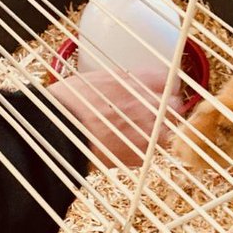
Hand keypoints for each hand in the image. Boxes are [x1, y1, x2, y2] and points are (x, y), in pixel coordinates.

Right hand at [48, 68, 181, 167]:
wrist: (57, 132)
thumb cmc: (68, 102)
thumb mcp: (97, 78)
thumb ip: (123, 81)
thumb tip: (132, 84)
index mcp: (137, 81)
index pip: (170, 80)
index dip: (165, 87)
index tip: (160, 91)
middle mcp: (148, 104)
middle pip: (174, 104)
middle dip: (165, 108)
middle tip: (149, 112)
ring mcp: (147, 130)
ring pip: (168, 129)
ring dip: (158, 130)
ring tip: (139, 132)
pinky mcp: (140, 154)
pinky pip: (152, 150)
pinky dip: (144, 148)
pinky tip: (128, 146)